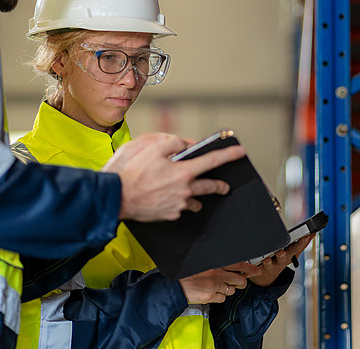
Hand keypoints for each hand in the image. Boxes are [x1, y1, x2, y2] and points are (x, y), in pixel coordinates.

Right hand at [104, 132, 244, 221]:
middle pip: (210, 187)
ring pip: (196, 200)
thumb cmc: (134, 173)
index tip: (240, 152)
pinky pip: (180, 208)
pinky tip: (169, 198)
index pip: (212, 161)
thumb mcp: (153, 149)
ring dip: (197, 196)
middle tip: (225, 186)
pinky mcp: (170, 215)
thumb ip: (173, 143)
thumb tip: (184, 145)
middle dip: (220, 186)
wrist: (119, 198)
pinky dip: (179, 203)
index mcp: (183, 172)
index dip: (228, 155)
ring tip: (193, 192)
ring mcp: (178, 204)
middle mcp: (185, 190)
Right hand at [178, 265, 253, 303]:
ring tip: (217, 286)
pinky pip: (222, 298)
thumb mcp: (203, 262)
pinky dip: (219, 297)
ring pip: (231, 290)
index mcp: (215, 262)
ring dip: (228, 289)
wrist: (175, 284)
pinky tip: (211, 292)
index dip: (250, 268)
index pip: (238, 264)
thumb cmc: (188, 273)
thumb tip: (231, 266)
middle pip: (240, 279)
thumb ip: (216, 263)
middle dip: (242, 282)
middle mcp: (216, 273)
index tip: (257, 270)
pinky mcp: (210, 296)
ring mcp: (214, 286)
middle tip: (240, 282)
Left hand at [249, 234, 313, 286]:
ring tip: (266, 260)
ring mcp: (268, 267)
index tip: (305, 236)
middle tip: (281, 252)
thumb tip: (313, 232)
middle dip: (282, 255)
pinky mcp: (257, 270)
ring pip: (268, 265)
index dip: (301, 243)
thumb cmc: (279, 260)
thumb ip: (301, 243)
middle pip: (282, 259)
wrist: (266, 279)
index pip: (296, 249)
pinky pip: (253, 270)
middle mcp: (279, 262)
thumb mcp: (292, 253)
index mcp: (288, 256)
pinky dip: (251, 269)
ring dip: (267, 263)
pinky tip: (248, 268)